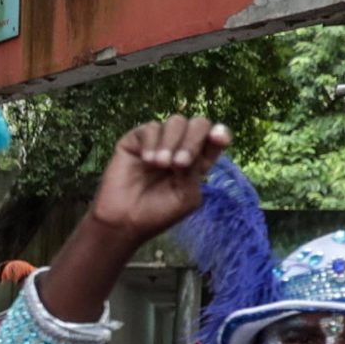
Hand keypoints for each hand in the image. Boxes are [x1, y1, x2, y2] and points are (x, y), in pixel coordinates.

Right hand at [84, 115, 231, 243]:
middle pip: (199, 124)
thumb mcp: (186, 196)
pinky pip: (151, 128)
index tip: (218, 137)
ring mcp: (158, 142)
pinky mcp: (135, 141)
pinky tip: (147, 161)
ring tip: (161, 165)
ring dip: (172, 141)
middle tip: (180, 163)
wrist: (124, 222)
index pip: (216, 138)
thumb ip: (195, 170)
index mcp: (198, 161)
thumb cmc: (157, 214)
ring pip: (176, 121)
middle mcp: (180, 147)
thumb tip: (188, 146)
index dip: (220, 133)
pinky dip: (152, 142)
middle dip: (193, 140)